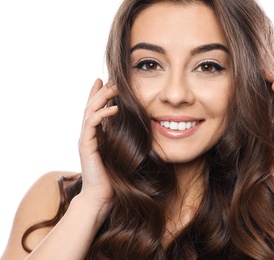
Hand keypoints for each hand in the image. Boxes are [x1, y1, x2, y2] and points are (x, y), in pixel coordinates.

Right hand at [78, 79, 118, 206]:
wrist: (101, 196)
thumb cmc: (113, 177)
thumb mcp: (119, 152)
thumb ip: (121, 139)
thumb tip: (135, 128)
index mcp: (95, 136)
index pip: (95, 110)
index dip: (99, 95)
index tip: (106, 81)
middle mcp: (88, 135)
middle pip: (91, 107)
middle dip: (100, 91)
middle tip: (111, 79)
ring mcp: (85, 140)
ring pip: (89, 111)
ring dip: (102, 98)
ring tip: (113, 88)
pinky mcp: (86, 146)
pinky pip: (92, 124)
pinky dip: (103, 114)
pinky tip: (115, 108)